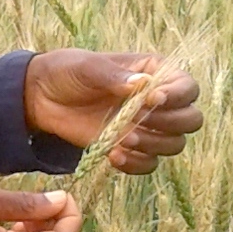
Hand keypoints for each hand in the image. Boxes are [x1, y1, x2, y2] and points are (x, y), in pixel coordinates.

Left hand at [24, 49, 203, 173]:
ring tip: (122, 138)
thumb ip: (113, 75)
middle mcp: (158, 101)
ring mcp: (147, 126)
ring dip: (153, 145)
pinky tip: (114, 155)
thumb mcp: (86, 67)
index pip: (188, 87)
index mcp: (154, 73)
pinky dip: (137, 163)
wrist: (41, 97)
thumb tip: (142, 84)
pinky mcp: (132, 147)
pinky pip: (150, 163)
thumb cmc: (66, 72)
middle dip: (169, 123)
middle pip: (191, 119)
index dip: (177, 96)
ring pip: (175, 144)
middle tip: (137, 119)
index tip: (152, 99)